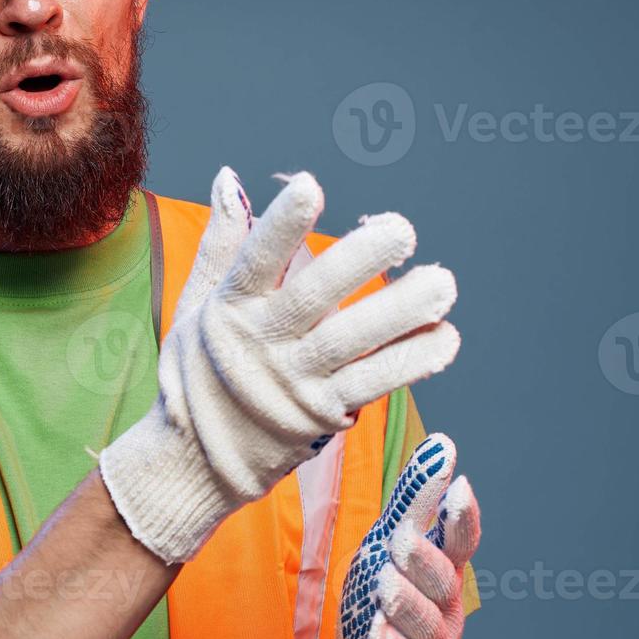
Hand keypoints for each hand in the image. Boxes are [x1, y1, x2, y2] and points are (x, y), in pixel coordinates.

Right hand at [99, 167, 460, 564]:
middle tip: (402, 229)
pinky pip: (371, 385)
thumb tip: (230, 177)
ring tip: (442, 282)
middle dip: (358, 262)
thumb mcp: (197, 303)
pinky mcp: (321, 414)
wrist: (193, 462)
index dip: (282, 225)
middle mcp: (262, 345)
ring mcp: (294, 382)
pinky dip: (410, 362)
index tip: (310, 185)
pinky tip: (445, 337)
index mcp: (230, 309)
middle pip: (313, 298)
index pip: (256, 261)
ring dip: (400, 312)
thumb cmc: (199, 370)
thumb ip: (221, 242)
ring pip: (351, 343)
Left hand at [339, 434, 480, 638]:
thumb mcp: (397, 534)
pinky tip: (377, 631)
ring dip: (407, 602)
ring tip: (385, 583)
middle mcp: (444, 603)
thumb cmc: (389, 581)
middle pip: (443, 582)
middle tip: (401, 537)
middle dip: (425, 559)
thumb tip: (442, 443)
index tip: (460, 488)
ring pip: (426, 623)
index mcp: (445, 565)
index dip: (463, 517)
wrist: (367, 637)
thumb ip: (417, 497)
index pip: (461, 540)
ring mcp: (427, 637)